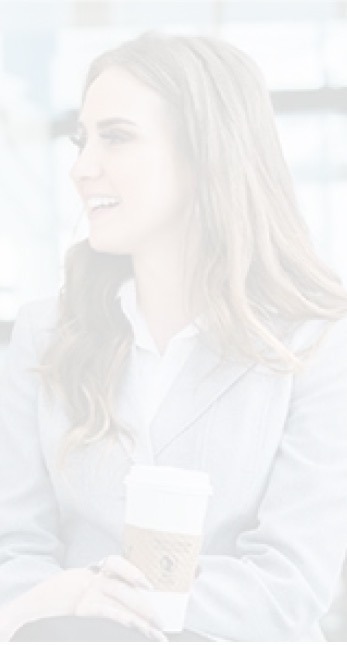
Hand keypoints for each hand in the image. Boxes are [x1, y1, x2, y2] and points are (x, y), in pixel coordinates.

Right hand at [0, 557, 166, 641]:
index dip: (133, 571)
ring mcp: (85, 592)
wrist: (26, 612)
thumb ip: (97, 597)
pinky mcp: (81, 607)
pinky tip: (138, 629)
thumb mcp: (74, 594)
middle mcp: (89, 579)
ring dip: (142, 618)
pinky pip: (108, 610)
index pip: (114, 563)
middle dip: (146, 605)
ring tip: (157, 633)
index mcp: (89, 575)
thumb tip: (127, 610)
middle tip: (162, 621)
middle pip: (124, 586)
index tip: (149, 585)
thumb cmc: (53, 606)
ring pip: (122, 599)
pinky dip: (126, 619)